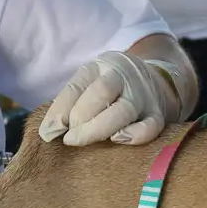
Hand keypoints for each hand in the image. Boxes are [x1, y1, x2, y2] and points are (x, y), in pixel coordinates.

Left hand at [39, 51, 189, 146]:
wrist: (155, 84)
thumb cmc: (111, 91)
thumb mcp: (87, 86)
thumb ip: (66, 105)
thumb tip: (48, 132)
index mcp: (102, 66)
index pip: (78, 85)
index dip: (61, 110)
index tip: (50, 132)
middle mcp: (125, 77)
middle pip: (102, 93)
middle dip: (81, 119)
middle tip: (70, 138)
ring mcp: (143, 96)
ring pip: (123, 111)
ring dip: (98, 129)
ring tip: (83, 141)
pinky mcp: (158, 115)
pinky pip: (149, 127)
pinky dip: (134, 135)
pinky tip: (118, 140)